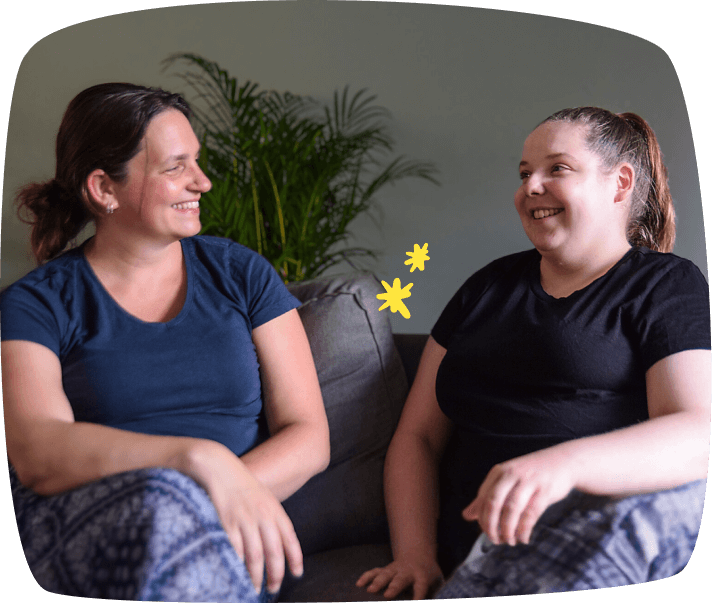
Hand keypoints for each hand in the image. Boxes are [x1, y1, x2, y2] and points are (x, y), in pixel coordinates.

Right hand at [185, 441, 302, 594]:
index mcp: (274, 509)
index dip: (295, 557)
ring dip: (256, 576)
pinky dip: (236, 566)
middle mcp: (262, 515)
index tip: (297, 573)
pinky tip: (235, 575)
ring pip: (255, 556)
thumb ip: (270, 517)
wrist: (218, 466)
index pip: (290, 537)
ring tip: (254, 588)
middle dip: (275, 574)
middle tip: (273, 589)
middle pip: (273, 552)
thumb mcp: (263, 497)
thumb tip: (276, 542)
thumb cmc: (240, 484)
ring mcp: (244, 520)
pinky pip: (234, 550)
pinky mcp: (225, 523)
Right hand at [356, 555, 443, 599]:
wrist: (419, 554)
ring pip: (385, 574)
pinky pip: (375, 571)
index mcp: (422, 577)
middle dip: (394, 587)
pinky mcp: (386, 569)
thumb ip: (437, 593)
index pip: (421, 588)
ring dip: (378, 581)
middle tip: (388, 595)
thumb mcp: (438, 582)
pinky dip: (367, 576)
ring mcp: (395, 569)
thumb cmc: (429, 575)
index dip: (418, 597)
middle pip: (401, 579)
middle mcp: (407, 572)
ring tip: (371, 590)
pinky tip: (359, 584)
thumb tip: (442, 599)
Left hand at [463, 447, 574, 545]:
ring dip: (508, 530)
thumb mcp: (507, 480)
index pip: (483, 497)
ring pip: (512, 509)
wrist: (564, 461)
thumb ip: (487, 497)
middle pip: (494, 502)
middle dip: (491, 525)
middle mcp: (512, 474)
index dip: (482, 517)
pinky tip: (524, 538)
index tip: (485, 531)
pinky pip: (531, 513)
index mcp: (499, 471)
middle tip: (494, 539)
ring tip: (509, 541)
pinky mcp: (545, 490)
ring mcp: (529, 481)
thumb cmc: (532, 474)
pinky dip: (525, 529)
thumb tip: (466, 516)